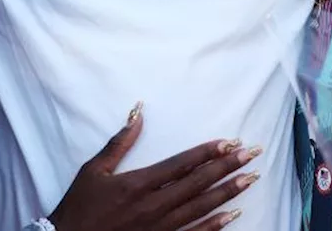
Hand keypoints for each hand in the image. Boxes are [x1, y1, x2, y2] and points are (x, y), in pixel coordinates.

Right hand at [48, 104, 259, 230]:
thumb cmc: (79, 206)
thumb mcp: (93, 170)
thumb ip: (119, 142)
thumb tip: (138, 112)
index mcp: (137, 183)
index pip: (181, 164)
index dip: (207, 152)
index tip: (229, 142)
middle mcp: (152, 205)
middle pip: (197, 183)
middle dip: (227, 167)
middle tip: (252, 154)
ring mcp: (159, 227)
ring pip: (201, 207)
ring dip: (228, 192)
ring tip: (251, 179)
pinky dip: (215, 226)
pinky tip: (232, 215)